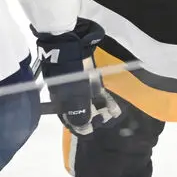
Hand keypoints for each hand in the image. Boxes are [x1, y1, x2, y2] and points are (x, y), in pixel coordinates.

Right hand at [36, 19, 122, 135]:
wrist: (69, 46)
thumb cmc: (70, 75)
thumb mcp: (73, 97)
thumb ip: (79, 115)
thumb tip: (85, 129)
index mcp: (60, 103)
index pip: (69, 120)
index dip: (80, 127)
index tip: (90, 130)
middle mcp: (69, 97)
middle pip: (82, 113)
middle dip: (94, 119)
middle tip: (104, 119)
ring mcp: (80, 87)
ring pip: (92, 104)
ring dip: (103, 111)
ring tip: (112, 114)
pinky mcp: (90, 79)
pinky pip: (99, 94)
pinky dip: (106, 102)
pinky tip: (115, 109)